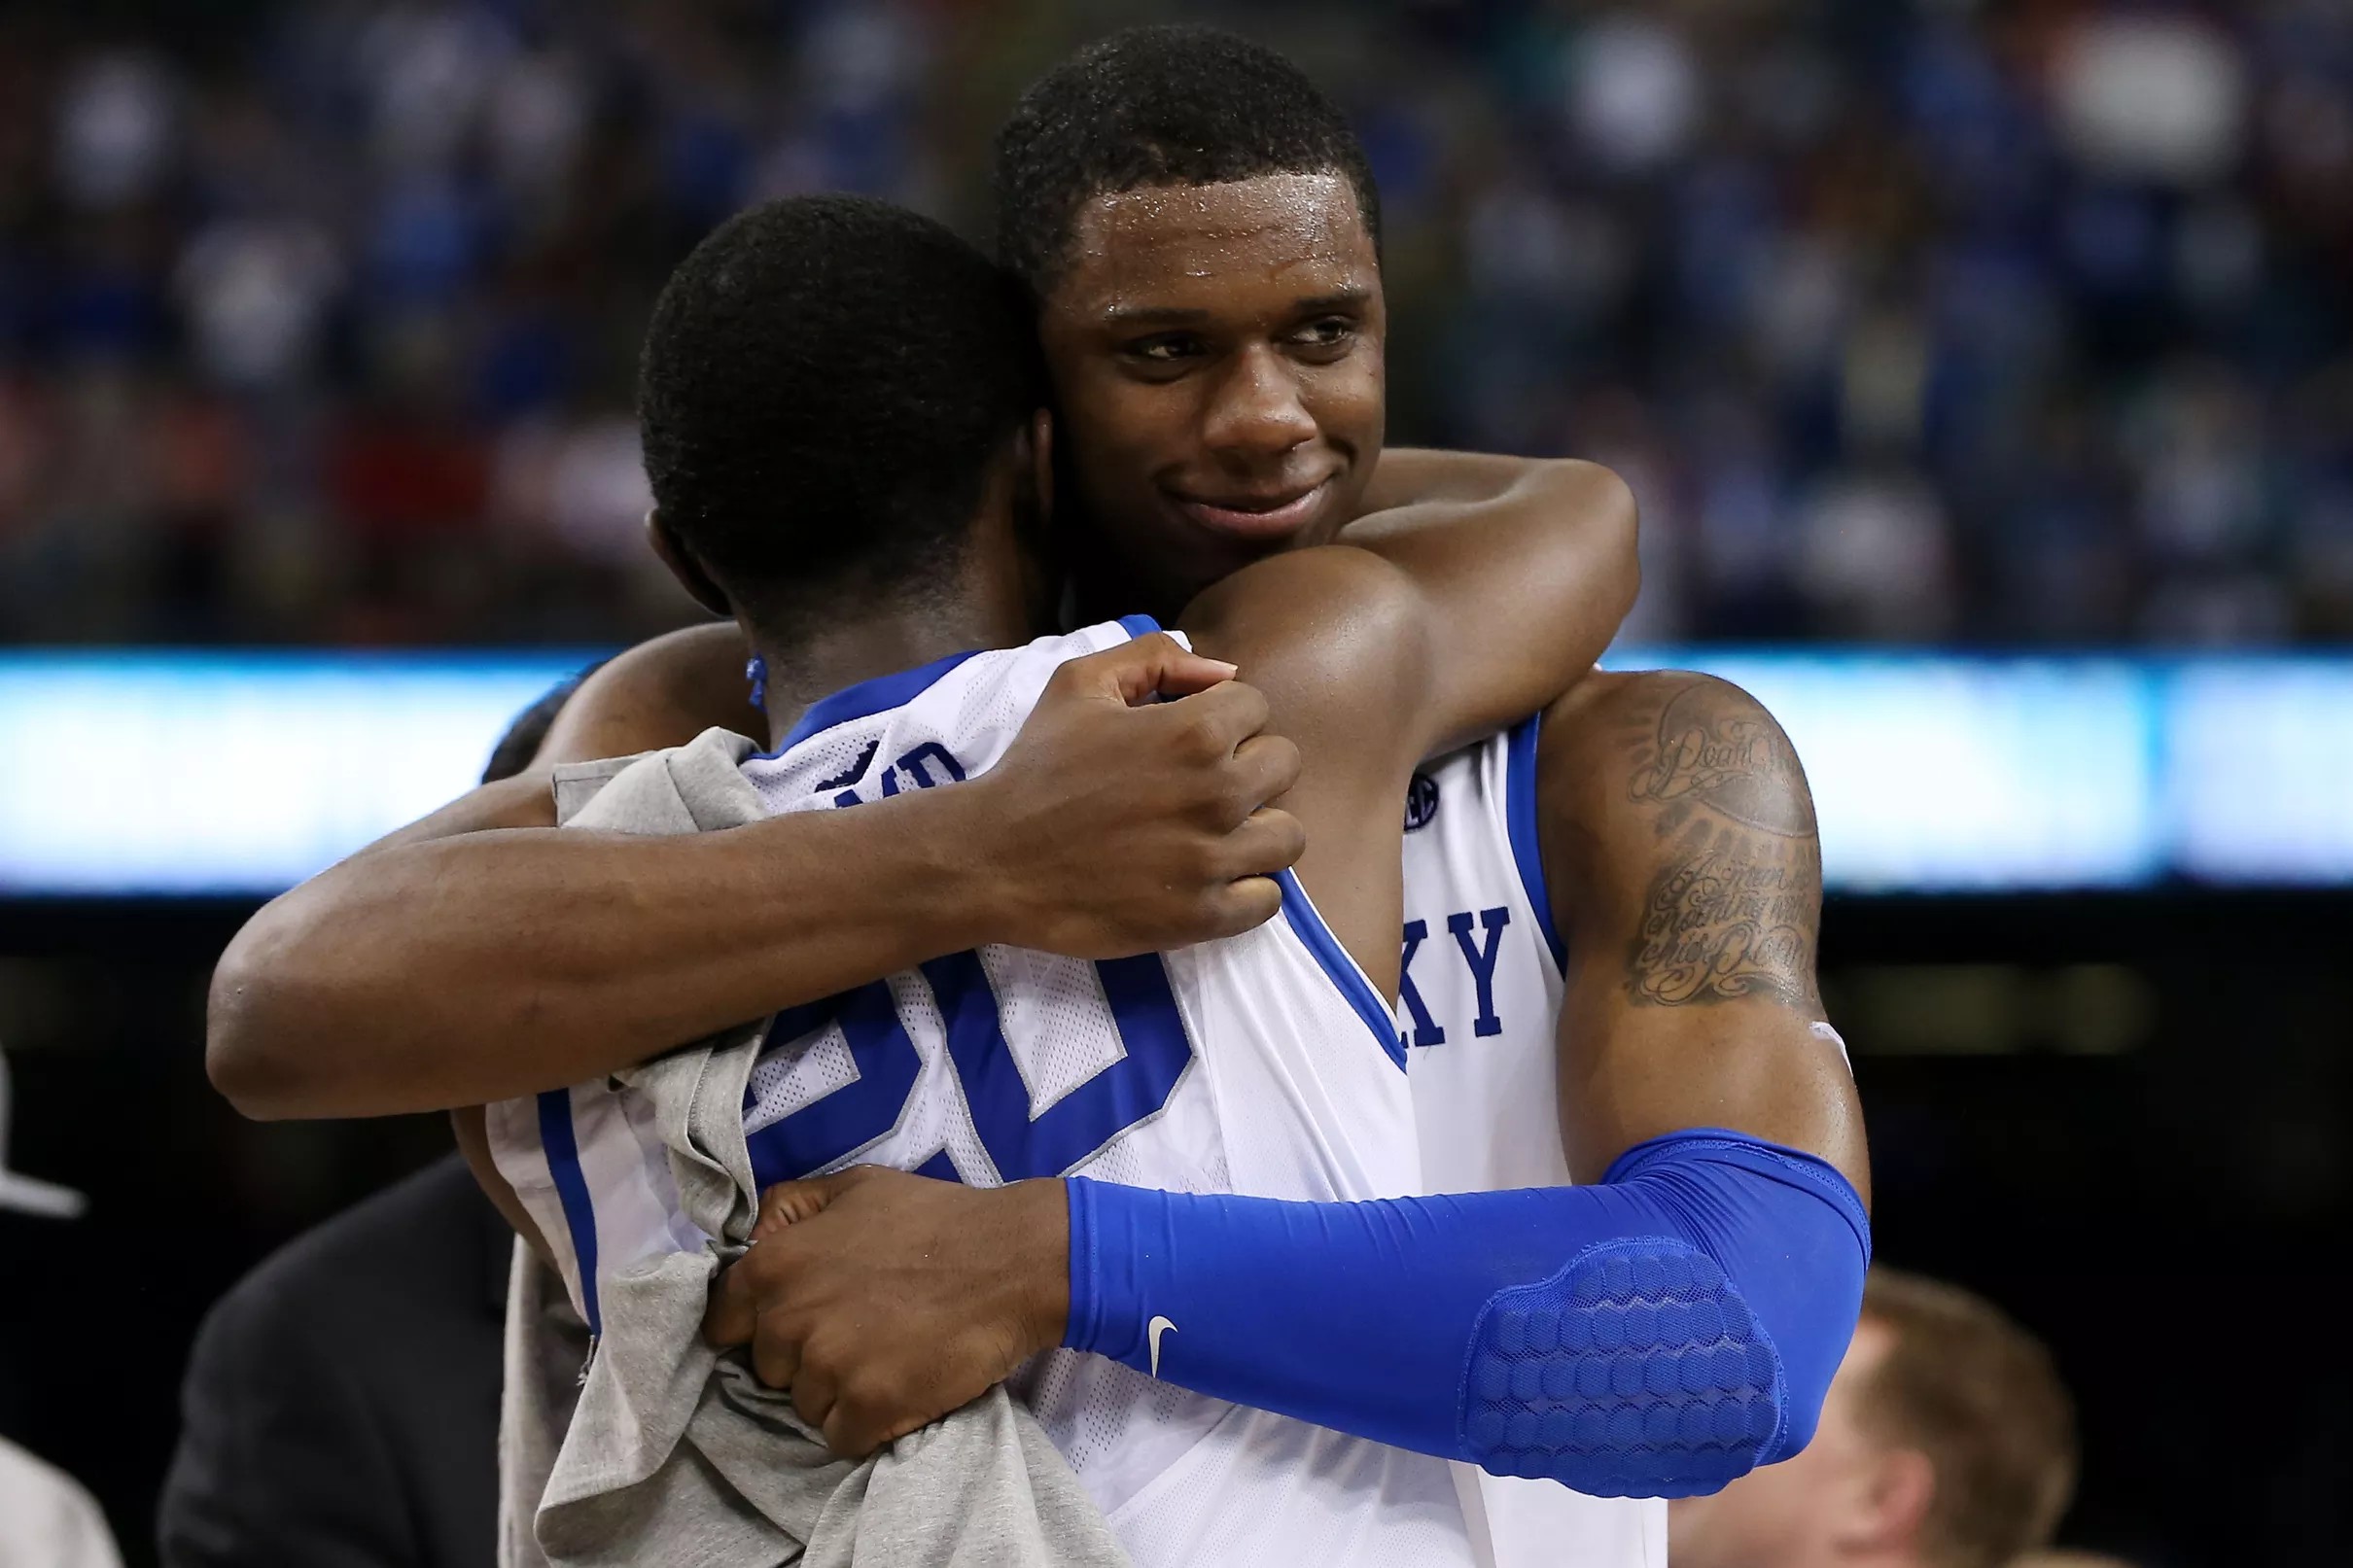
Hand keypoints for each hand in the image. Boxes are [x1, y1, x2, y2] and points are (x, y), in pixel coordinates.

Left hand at [703, 1167, 1069, 1456]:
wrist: (1013, 1261)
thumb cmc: (935, 1219)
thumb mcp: (856, 1187)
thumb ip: (790, 1206)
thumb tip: (750, 1236)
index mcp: (774, 1264)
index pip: (722, 1323)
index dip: (754, 1328)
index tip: (790, 1328)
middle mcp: (789, 1318)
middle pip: (767, 1368)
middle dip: (803, 1359)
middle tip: (857, 1334)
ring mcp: (827, 1367)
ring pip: (804, 1406)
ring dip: (838, 1392)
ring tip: (887, 1357)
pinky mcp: (867, 1407)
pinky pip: (841, 1436)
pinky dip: (868, 1423)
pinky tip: (900, 1388)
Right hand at [960, 633, 1304, 956]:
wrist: (991, 858)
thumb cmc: (1036, 767)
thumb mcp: (1080, 683)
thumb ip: (1156, 658)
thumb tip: (1225, 672)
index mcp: (1194, 730)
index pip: (1257, 708)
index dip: (1223, 718)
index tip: (1188, 740)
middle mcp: (1216, 792)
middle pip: (1284, 766)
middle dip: (1248, 766)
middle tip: (1202, 785)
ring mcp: (1212, 858)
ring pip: (1288, 836)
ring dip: (1257, 830)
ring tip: (1214, 833)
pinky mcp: (1200, 915)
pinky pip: (1267, 900)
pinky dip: (1247, 890)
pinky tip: (1210, 877)